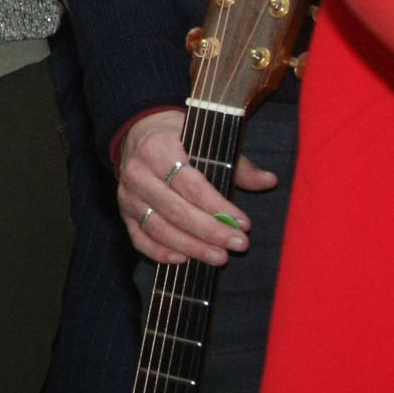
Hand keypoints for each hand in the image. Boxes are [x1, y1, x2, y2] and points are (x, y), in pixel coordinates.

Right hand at [117, 108, 277, 264]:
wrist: (138, 133)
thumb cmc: (179, 138)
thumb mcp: (208, 140)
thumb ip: (238, 163)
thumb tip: (268, 181)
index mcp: (159, 148)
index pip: (190, 184)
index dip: (217, 207)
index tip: (244, 224)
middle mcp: (138, 173)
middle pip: (175, 210)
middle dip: (210, 232)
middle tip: (238, 245)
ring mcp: (128, 194)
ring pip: (158, 228)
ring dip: (191, 247)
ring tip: (219, 257)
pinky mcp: (124, 211)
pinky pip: (139, 237)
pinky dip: (159, 252)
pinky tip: (183, 260)